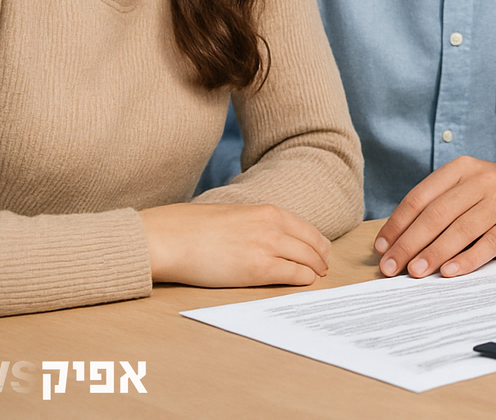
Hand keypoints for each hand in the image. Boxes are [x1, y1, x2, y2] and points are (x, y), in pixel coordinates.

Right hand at [139, 202, 330, 287]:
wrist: (171, 238)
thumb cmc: (194, 229)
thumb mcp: (235, 216)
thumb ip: (256, 225)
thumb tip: (267, 238)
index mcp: (268, 212)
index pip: (307, 229)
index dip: (318, 244)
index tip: (321, 253)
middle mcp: (273, 227)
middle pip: (312, 245)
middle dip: (320, 259)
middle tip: (323, 269)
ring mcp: (268, 247)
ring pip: (307, 261)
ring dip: (315, 271)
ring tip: (316, 278)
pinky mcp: (259, 269)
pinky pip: (294, 275)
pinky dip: (303, 280)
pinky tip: (304, 283)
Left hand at [375, 150, 495, 278]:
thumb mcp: (470, 184)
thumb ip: (439, 204)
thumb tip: (396, 240)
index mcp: (462, 170)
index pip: (420, 197)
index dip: (397, 224)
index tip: (381, 247)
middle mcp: (481, 182)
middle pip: (436, 215)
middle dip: (408, 243)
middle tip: (391, 267)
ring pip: (459, 231)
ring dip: (433, 254)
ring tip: (414, 272)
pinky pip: (486, 245)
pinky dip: (465, 260)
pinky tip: (449, 272)